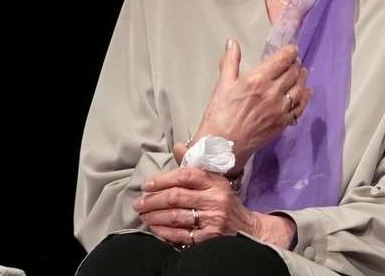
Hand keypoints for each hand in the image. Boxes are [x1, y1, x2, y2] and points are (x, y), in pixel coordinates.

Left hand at [134, 167, 296, 248]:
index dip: (162, 179)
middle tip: (138, 204)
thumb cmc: (225, 201)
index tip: (146, 185)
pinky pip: (181, 235)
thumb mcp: (213, 180)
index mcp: (214, 181)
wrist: (246, 228)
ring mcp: (213, 219)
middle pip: (176, 197)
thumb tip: (178, 146)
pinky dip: (165, 232)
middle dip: (153, 200)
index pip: (185, 175)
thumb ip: (193, 165)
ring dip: (155, 217)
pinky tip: (156, 229)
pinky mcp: (210, 238)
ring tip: (143, 216)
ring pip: (176, 216)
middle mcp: (215, 199)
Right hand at [186, 39, 311, 169]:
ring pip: (299, 89)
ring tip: (302, 73)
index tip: (292, 49)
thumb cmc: (220, 114)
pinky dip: (305, 98)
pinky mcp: (283, 123)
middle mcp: (273, 92)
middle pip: (293, 73)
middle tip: (295, 61)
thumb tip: (232, 42)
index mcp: (258, 79)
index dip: (290, 52)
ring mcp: (280, 109)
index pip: (282, 60)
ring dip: (302, 78)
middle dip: (295, 64)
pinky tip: (306, 93)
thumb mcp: (223, 84)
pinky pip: (300, 108)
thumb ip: (230, 61)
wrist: (222, 146)